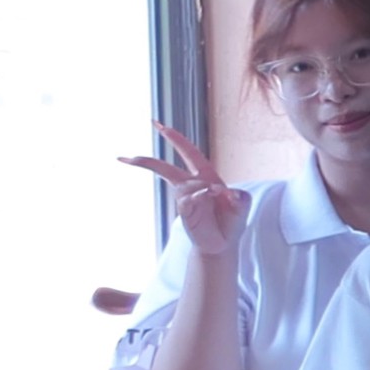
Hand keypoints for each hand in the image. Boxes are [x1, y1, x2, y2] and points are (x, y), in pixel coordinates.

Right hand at [123, 123, 246, 258]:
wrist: (223, 244)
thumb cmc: (230, 221)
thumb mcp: (242, 206)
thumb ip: (241, 198)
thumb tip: (229, 193)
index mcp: (206, 176)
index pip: (189, 153)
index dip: (176, 139)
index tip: (159, 126)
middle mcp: (192, 185)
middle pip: (166, 169)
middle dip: (147, 161)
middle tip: (127, 156)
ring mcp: (186, 198)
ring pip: (183, 183)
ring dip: (199, 186)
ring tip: (217, 193)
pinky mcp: (185, 211)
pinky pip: (188, 197)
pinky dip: (198, 195)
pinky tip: (207, 196)